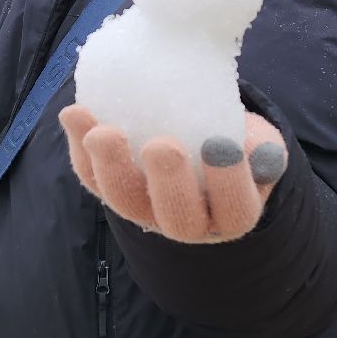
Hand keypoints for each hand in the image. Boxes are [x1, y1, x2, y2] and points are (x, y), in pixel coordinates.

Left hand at [59, 104, 286, 243]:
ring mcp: (144, 209)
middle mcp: (187, 223)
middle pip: (176, 217)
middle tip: (162, 146)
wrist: (197, 141)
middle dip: (167, 183)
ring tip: (102, 133)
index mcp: (232, 214)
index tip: (222, 145)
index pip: (235, 208)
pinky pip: (91, 176)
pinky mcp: (110, 188)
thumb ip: (262, 149)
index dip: (229, 182)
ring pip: (125, 201)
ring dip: (110, 167)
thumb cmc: (235, 141)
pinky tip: (75, 114)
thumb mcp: (258, 142)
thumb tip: (260, 153)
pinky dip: (79, 147)